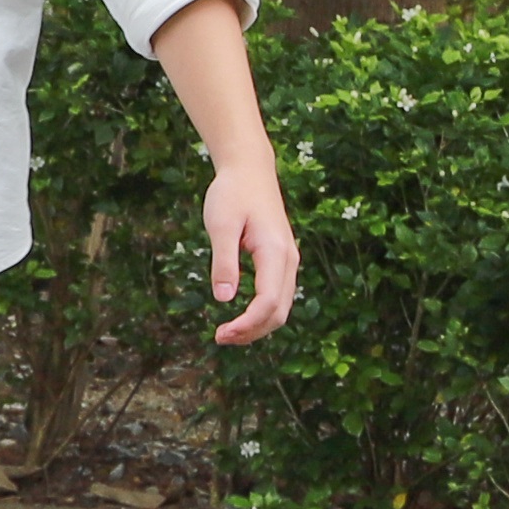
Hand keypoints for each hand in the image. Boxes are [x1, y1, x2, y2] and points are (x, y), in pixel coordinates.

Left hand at [201, 153, 299, 346]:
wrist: (249, 171)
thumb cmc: (231, 194)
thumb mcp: (221, 225)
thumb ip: (224, 261)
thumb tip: (224, 299)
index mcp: (275, 252)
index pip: (268, 301)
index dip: (247, 324)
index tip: (221, 333)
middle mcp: (288, 260)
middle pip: (279, 311)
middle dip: (253, 331)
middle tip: (219, 338)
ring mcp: (288, 261)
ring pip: (281, 306)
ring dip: (258, 325)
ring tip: (227, 333)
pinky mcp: (281, 260)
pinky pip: (277, 295)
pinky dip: (262, 312)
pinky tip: (240, 316)